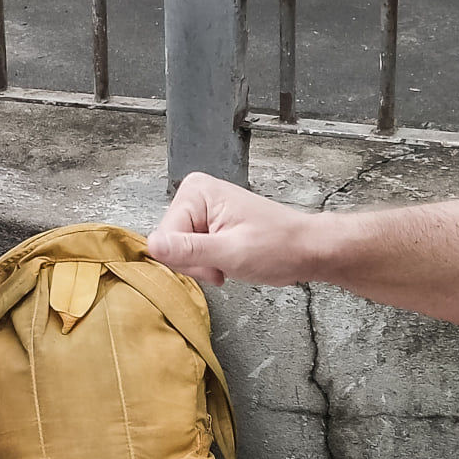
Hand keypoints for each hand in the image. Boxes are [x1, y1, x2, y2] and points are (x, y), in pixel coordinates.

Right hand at [146, 172, 319, 285]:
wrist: (305, 249)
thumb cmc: (278, 247)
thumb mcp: (231, 252)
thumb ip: (189, 250)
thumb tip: (152, 245)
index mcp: (196, 192)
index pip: (165, 237)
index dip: (188, 259)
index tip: (215, 263)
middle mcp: (195, 195)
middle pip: (170, 243)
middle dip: (195, 263)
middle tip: (224, 264)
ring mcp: (200, 210)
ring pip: (178, 251)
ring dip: (202, 265)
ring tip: (229, 262)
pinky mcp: (207, 224)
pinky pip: (190, 251)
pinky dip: (207, 263)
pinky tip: (226, 261)